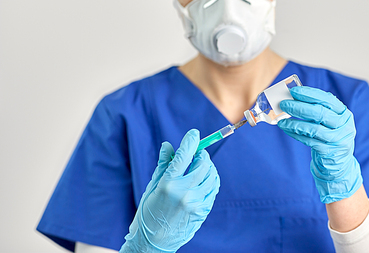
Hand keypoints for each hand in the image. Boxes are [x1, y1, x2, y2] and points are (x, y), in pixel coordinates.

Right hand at [120, 129, 219, 252]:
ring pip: (212, 176)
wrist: (153, 243)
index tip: (194, 133)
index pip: (184, 155)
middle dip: (202, 154)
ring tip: (201, 165)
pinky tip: (205, 179)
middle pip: (203, 164)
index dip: (191, 141)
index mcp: (168, 184)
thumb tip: (169, 145)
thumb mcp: (152, 187)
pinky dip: (211, 180)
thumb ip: (163, 165)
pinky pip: (213, 189)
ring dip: (208, 167)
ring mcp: (195, 203)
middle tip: (198, 153)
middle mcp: (184, 192)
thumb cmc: (148, 213)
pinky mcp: (203, 211)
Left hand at [278, 86, 361, 203]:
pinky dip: (295, 134)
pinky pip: (308, 141)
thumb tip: (294, 97)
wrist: (339, 164)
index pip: (327, 100)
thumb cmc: (330, 136)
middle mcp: (344, 126)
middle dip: (299, 107)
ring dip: (295, 123)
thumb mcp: (330, 121)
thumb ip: (318, 110)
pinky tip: (286, 128)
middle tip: (284, 104)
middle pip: (320, 113)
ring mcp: (337, 140)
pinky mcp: (328, 152)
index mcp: (344, 114)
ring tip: (282, 120)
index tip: (294, 91)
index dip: (310, 94)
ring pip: (313, 129)